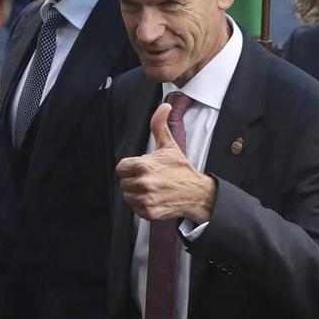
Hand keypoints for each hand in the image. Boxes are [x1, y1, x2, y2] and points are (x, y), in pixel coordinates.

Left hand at [117, 99, 215, 223]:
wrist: (197, 193)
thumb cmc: (182, 169)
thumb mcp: (170, 146)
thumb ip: (160, 125)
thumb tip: (164, 106)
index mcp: (144, 165)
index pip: (121, 168)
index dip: (130, 168)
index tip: (140, 169)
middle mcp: (144, 183)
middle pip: (124, 182)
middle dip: (133, 180)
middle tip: (149, 179)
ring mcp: (146, 199)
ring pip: (127, 196)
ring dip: (136, 193)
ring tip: (151, 189)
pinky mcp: (149, 212)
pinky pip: (134, 209)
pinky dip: (141, 206)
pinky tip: (153, 199)